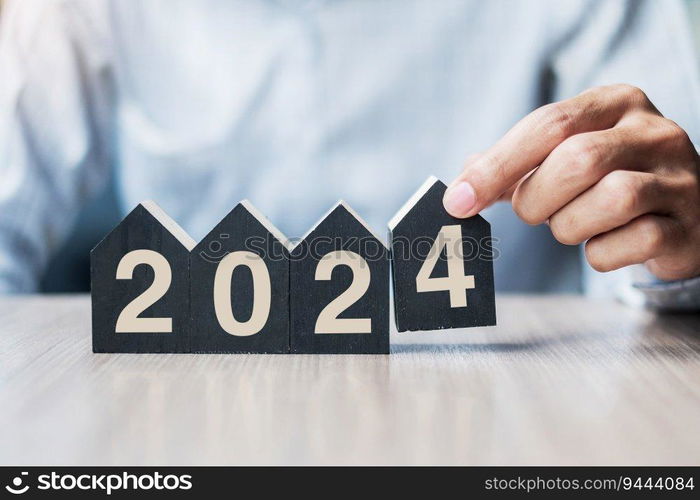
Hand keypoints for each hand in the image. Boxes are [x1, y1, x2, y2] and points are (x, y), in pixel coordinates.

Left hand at [443, 84, 699, 280]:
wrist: (682, 210)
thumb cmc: (607, 178)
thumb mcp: (564, 153)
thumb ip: (514, 163)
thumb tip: (461, 186)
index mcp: (615, 103)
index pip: (548, 123)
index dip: (497, 165)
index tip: (458, 200)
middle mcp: (654, 132)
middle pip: (577, 160)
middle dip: (536, 198)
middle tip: (532, 212)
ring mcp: (680, 178)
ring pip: (611, 199)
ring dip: (570, 226)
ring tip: (574, 224)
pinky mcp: (689, 226)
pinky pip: (634, 243)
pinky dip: (602, 254)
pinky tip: (605, 243)